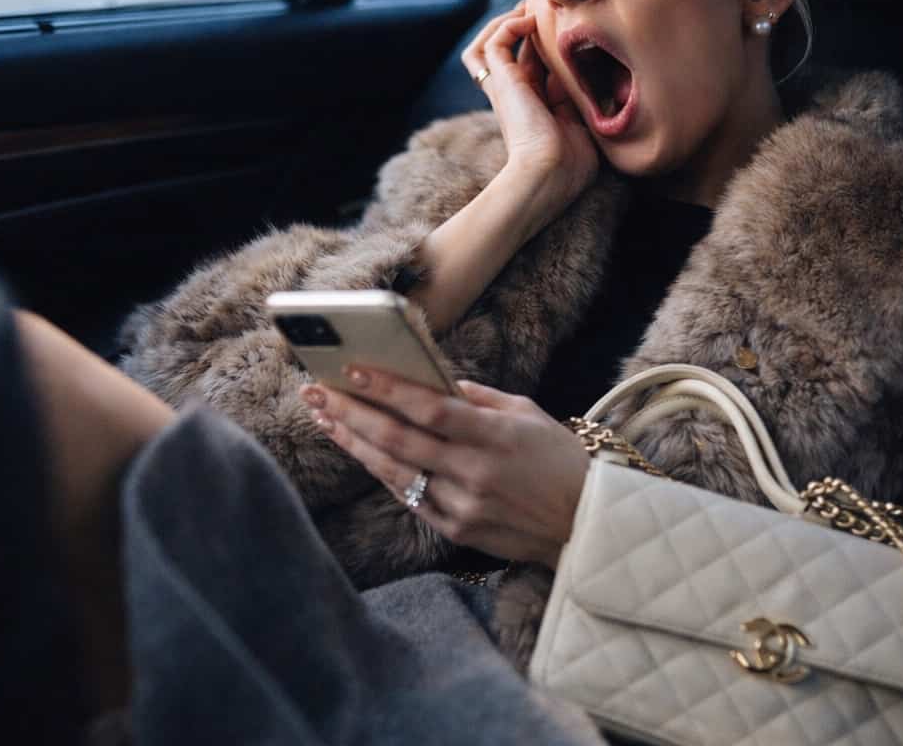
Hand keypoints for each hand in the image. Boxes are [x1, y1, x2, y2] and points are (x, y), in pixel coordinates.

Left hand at [299, 368, 589, 567]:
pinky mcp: (456, 531)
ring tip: (324, 418)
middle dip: (351, 413)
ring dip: (354, 443)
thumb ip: (477, 397)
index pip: (428, 408)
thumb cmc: (559, 460)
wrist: (587, 526)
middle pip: (398, 439)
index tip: (351, 369)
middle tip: (315, 392)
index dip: (386, 388)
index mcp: (494, 437)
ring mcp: (462, 506)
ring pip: (394, 471)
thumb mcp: (526, 414)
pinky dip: (382, 472)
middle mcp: (474, 473)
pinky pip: (409, 497)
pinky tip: (359, 450)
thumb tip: (431, 380)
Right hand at [462, 2, 598, 212]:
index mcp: (537, 105)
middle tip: (544, 7)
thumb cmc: (572, 163)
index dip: (547, 43)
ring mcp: (506, 88)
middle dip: (525, 24)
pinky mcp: (501, 82)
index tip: (567, 25)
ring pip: (489, 44)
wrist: (549, 174)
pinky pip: (493, 44)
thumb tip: (598, 72)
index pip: (535, 64)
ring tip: (528, 8)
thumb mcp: (586, 123)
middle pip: (510, 50)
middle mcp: (518, 94)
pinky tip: (529, 21)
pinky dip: (508, 26)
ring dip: (508, 21)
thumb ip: (587, 99)